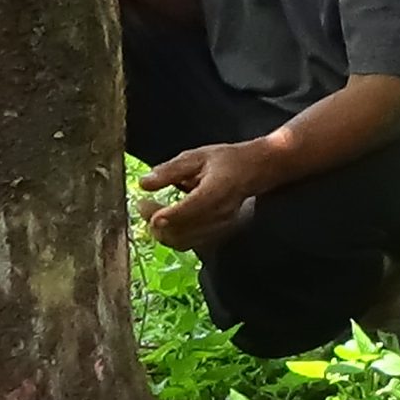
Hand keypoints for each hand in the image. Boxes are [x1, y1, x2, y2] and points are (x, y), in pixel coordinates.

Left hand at [139, 140, 272, 249]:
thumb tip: (143, 183)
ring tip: (152, 214)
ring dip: (162, 232)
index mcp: (217, 191)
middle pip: (181, 231)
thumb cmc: (227, 160)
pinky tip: (167, 222)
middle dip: (155, 223)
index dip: (162, 214)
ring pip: (183, 242)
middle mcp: (220, 214)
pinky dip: (173, 236)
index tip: (142, 204)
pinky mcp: (219, 235)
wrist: (257, 171)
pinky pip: (190, 243)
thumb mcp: (198, 156)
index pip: (187, 210)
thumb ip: (170, 170)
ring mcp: (221, 228)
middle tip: (143, 206)